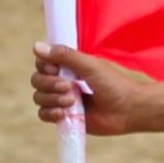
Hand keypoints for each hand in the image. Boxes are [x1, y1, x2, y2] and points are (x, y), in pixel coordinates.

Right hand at [31, 42, 146, 134]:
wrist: (127, 109)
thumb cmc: (114, 84)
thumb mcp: (90, 65)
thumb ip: (65, 56)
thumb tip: (36, 46)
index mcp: (70, 67)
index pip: (42, 63)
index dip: (44, 66)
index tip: (55, 68)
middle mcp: (63, 81)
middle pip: (37, 80)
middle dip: (49, 84)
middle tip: (69, 87)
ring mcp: (63, 99)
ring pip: (39, 97)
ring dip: (52, 99)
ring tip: (72, 101)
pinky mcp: (64, 116)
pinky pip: (43, 115)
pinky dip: (50, 113)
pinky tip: (63, 113)